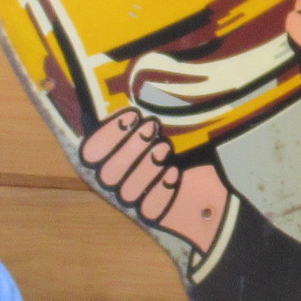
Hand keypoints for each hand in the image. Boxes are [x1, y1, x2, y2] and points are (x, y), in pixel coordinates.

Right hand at [78, 110, 232, 255]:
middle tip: (150, 128)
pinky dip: (161, 190)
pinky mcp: (151, 218)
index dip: (107, 134)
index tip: (131, 115)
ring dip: (145, 167)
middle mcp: (117, 183)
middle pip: (107, 173)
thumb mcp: (169, 131)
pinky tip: (174, 174)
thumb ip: (151, 115)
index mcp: (111, 158)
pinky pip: (148, 207)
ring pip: (126, 191)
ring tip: (165, 148)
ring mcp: (133, 203)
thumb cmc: (184, 154)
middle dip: (128, 148)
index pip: (91, 151)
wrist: (209, 191)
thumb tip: (146, 83)